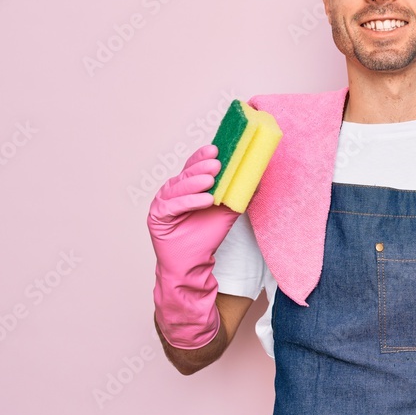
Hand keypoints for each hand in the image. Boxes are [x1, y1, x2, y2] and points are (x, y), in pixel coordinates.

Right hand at [148, 145, 239, 348]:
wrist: (192, 265)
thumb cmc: (205, 237)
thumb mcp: (227, 213)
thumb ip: (239, 195)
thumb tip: (258, 179)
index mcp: (186, 187)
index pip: (193, 167)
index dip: (202, 157)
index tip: (217, 149)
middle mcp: (172, 192)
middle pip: (185, 174)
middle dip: (201, 167)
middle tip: (218, 163)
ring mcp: (163, 203)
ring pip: (177, 188)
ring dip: (194, 182)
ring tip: (211, 180)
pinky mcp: (157, 218)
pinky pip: (173, 206)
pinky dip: (188, 202)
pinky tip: (204, 200)